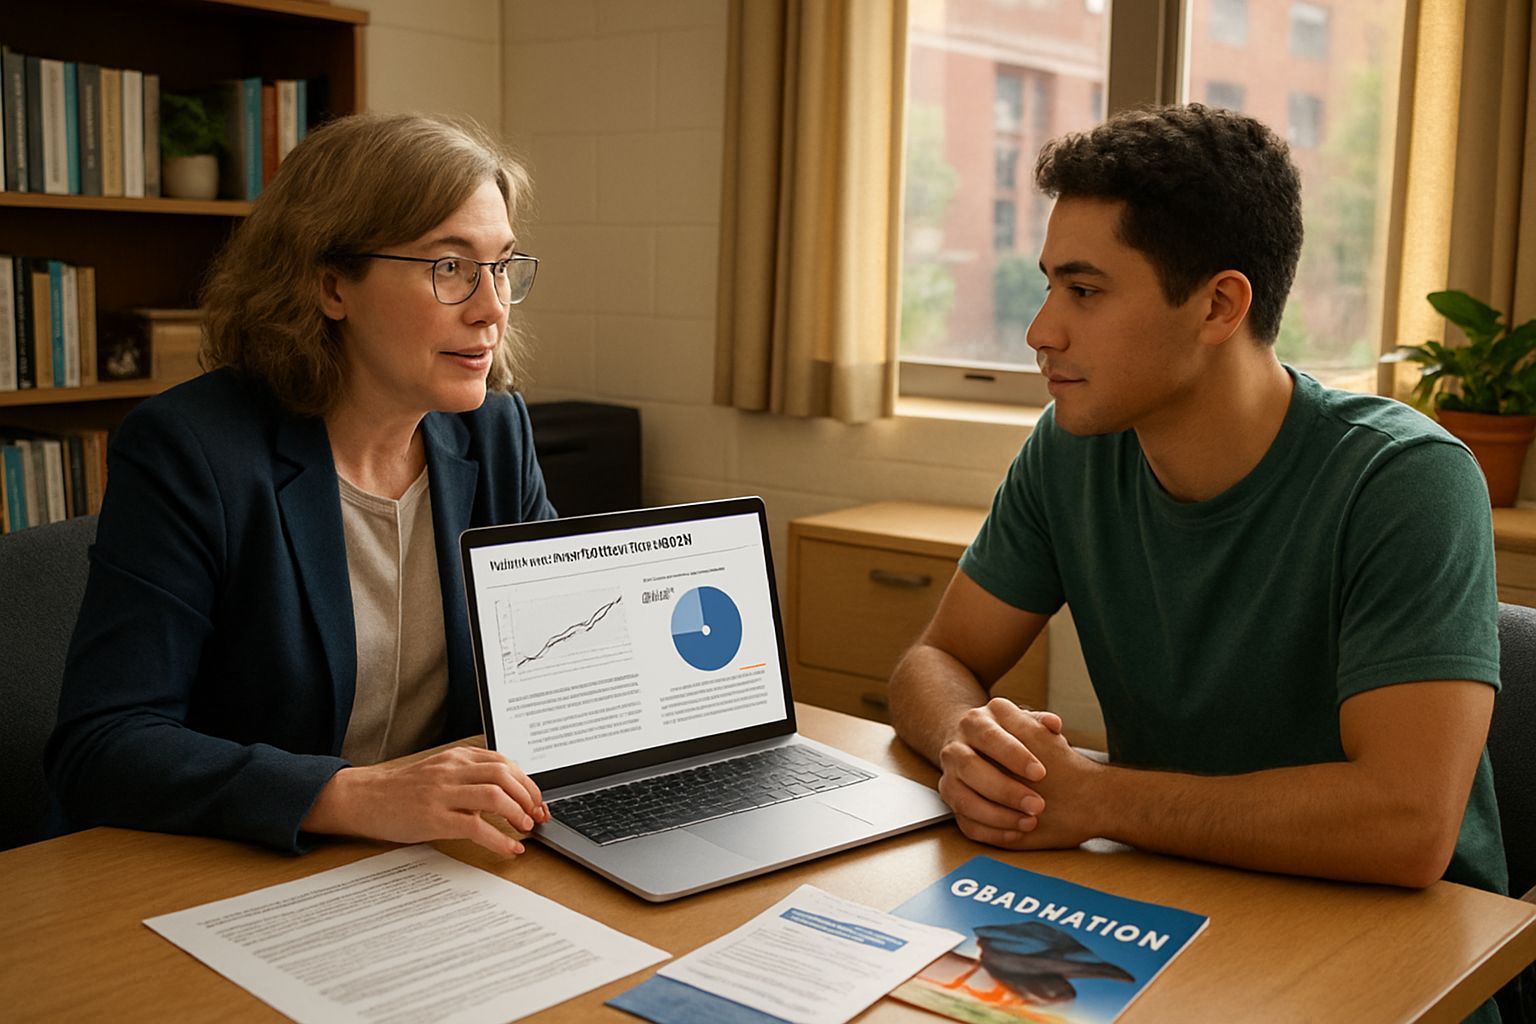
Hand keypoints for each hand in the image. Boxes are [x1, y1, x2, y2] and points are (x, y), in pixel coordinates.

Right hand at [303, 747, 548, 856]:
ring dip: (518, 814)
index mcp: (458, 757)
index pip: (505, 763)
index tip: (539, 801)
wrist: (364, 798)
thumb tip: (510, 796)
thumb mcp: (440, 773)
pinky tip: (510, 849)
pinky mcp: (434, 818)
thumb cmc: (404, 790)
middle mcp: (452, 770)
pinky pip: (476, 827)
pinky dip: (500, 840)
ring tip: (526, 828)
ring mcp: (442, 793)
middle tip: (538, 816)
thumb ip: (470, 777)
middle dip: (529, 797)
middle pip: (505, 775)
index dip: (528, 783)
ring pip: (494, 796)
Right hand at [937, 697, 1070, 846]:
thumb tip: (1053, 724)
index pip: (990, 737)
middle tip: (1037, 805)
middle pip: (971, 768)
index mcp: (975, 722)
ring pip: (963, 799)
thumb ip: (1040, 723)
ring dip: (997, 816)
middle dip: (1005, 790)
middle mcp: (955, 747)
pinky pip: (964, 822)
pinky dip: (991, 832)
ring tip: (1029, 822)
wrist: (976, 744)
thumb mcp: (1024, 721)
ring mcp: (950, 776)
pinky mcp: (951, 800)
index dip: (1015, 756)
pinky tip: (1015, 833)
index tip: (1040, 773)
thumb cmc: (1008, 735)